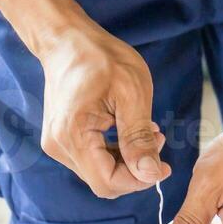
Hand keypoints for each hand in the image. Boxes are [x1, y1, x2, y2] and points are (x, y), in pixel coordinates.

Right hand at [34, 11, 171, 197]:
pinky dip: (115, 152)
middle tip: (158, 139)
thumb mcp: (132, 94)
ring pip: (99, 172)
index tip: (164, 165)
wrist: (68, 40)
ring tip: (148, 131)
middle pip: (104, 181)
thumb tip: (150, 174)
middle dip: (136, 169)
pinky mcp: (62, 139)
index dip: (139, 181)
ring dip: (128, 160)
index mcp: (73, 135)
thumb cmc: (101, 59)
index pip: (108, 182)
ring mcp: (57, 144)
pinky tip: (130, 131)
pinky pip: (93, 159)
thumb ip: (138, 138)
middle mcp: (59, 146)